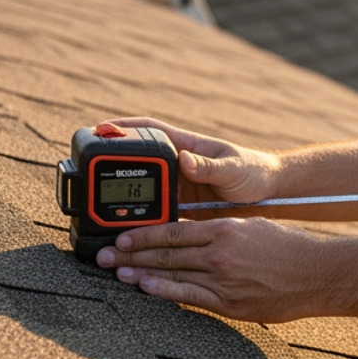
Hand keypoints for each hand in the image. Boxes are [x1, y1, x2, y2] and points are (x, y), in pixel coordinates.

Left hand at [96, 216, 320, 321]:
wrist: (317, 272)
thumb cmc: (288, 247)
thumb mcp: (252, 225)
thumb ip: (219, 229)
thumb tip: (190, 233)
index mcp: (224, 229)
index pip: (173, 230)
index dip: (143, 234)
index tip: (121, 236)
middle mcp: (219, 253)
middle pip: (165, 252)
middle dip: (129, 253)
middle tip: (102, 254)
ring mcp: (223, 280)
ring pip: (172, 273)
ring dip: (139, 272)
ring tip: (114, 271)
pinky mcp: (229, 304)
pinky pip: (189, 297)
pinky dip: (164, 291)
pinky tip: (144, 289)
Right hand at [100, 116, 278, 217]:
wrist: (267, 195)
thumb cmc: (253, 171)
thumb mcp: (234, 167)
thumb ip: (211, 166)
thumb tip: (186, 159)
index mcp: (186, 146)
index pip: (150, 130)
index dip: (124, 127)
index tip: (100, 128)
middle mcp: (176, 165)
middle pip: (138, 162)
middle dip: (114, 167)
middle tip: (90, 174)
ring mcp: (176, 186)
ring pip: (142, 190)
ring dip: (125, 199)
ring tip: (101, 209)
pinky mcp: (179, 207)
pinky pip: (154, 212)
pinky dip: (141, 220)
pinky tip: (128, 231)